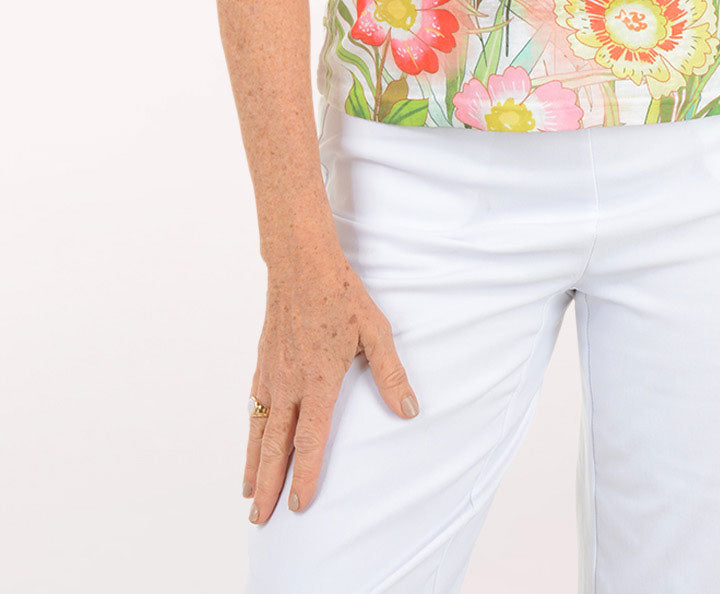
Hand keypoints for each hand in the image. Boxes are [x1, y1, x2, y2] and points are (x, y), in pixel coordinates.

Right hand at [244, 243, 420, 520]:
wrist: (301, 263)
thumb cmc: (341, 294)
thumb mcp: (375, 331)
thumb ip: (390, 373)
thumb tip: (409, 409)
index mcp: (319, 380)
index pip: (310, 440)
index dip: (306, 476)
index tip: (300, 505)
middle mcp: (289, 383)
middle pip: (275, 446)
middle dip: (268, 486)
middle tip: (261, 519)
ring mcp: (272, 373)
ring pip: (258, 430)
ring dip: (253, 465)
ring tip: (248, 495)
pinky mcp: (262, 362)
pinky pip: (253, 406)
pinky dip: (249, 432)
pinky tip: (251, 443)